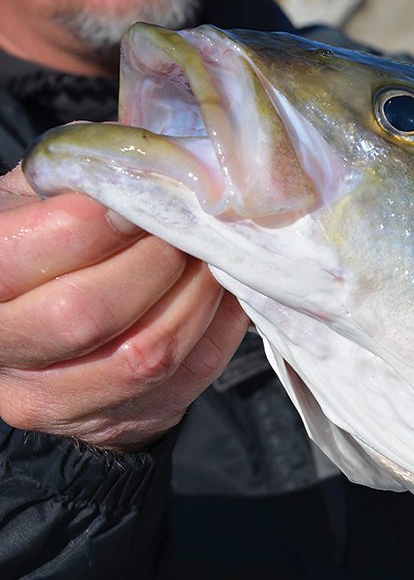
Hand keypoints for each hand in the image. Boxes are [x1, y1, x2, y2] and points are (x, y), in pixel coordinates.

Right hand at [0, 166, 250, 451]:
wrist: (51, 341)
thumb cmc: (45, 250)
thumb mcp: (33, 203)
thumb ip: (72, 181)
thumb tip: (140, 158)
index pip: (19, 258)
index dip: (90, 225)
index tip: (138, 200)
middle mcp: (3, 353)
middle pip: (86, 313)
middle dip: (154, 261)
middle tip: (185, 227)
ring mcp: (58, 400)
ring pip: (145, 353)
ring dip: (197, 294)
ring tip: (211, 253)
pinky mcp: (120, 422)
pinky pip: (190, 375)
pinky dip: (219, 324)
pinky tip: (224, 289)